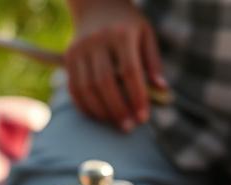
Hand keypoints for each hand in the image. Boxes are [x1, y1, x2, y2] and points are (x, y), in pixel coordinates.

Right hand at [65, 0, 166, 130]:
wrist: (96, 4)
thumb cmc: (127, 24)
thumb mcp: (146, 35)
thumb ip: (153, 62)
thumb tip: (161, 90)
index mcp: (121, 34)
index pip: (129, 71)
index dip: (137, 97)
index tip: (144, 117)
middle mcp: (97, 40)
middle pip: (105, 82)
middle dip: (118, 109)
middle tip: (129, 127)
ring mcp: (80, 48)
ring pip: (86, 88)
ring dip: (101, 111)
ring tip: (115, 123)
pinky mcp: (69, 57)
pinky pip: (73, 88)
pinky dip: (85, 106)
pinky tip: (98, 115)